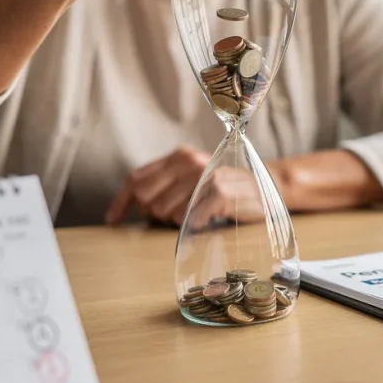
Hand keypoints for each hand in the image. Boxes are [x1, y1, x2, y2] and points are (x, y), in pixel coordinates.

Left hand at [104, 146, 264, 226]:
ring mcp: (205, 178)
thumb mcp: (195, 175)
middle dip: (154, 214)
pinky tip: (207, 219)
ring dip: (177, 221)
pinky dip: (196, 225)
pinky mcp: (219, 195)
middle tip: (175, 215)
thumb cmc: (227, 186)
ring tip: (197, 213)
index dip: (121, 202)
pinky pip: (190, 221)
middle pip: (147, 199)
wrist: (269, 185)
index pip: (137, 179)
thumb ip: (167, 183)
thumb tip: (134, 203)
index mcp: (180, 156)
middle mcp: (190, 162)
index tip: (112, 220)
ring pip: (166, 213)